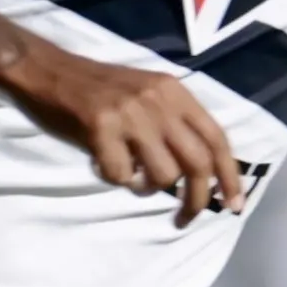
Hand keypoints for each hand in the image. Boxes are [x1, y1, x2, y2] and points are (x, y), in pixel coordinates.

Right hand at [0, 41, 244, 227]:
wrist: (51, 69)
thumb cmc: (101, 87)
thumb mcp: (149, 93)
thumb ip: (175, 122)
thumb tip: (203, 170)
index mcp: (175, 92)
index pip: (217, 138)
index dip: (231, 176)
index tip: (235, 205)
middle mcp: (158, 101)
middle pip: (197, 163)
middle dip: (198, 199)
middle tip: (187, 217)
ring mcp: (130, 114)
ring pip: (162, 175)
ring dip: (149, 188)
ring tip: (132, 177)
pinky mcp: (100, 128)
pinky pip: (121, 175)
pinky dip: (115, 179)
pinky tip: (103, 162)